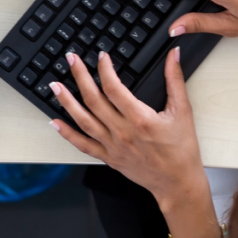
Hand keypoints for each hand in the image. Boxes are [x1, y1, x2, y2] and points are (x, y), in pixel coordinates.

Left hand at [49, 47, 205, 206]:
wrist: (177, 183)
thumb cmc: (181, 150)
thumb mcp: (183, 111)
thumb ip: (175, 80)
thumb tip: (173, 55)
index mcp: (140, 119)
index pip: (115, 88)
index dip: (105, 70)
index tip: (101, 56)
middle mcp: (122, 132)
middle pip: (94, 100)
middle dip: (80, 77)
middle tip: (71, 59)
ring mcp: (113, 146)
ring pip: (84, 121)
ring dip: (67, 102)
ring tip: (55, 86)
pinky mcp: (109, 157)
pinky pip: (83, 145)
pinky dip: (67, 134)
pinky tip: (55, 122)